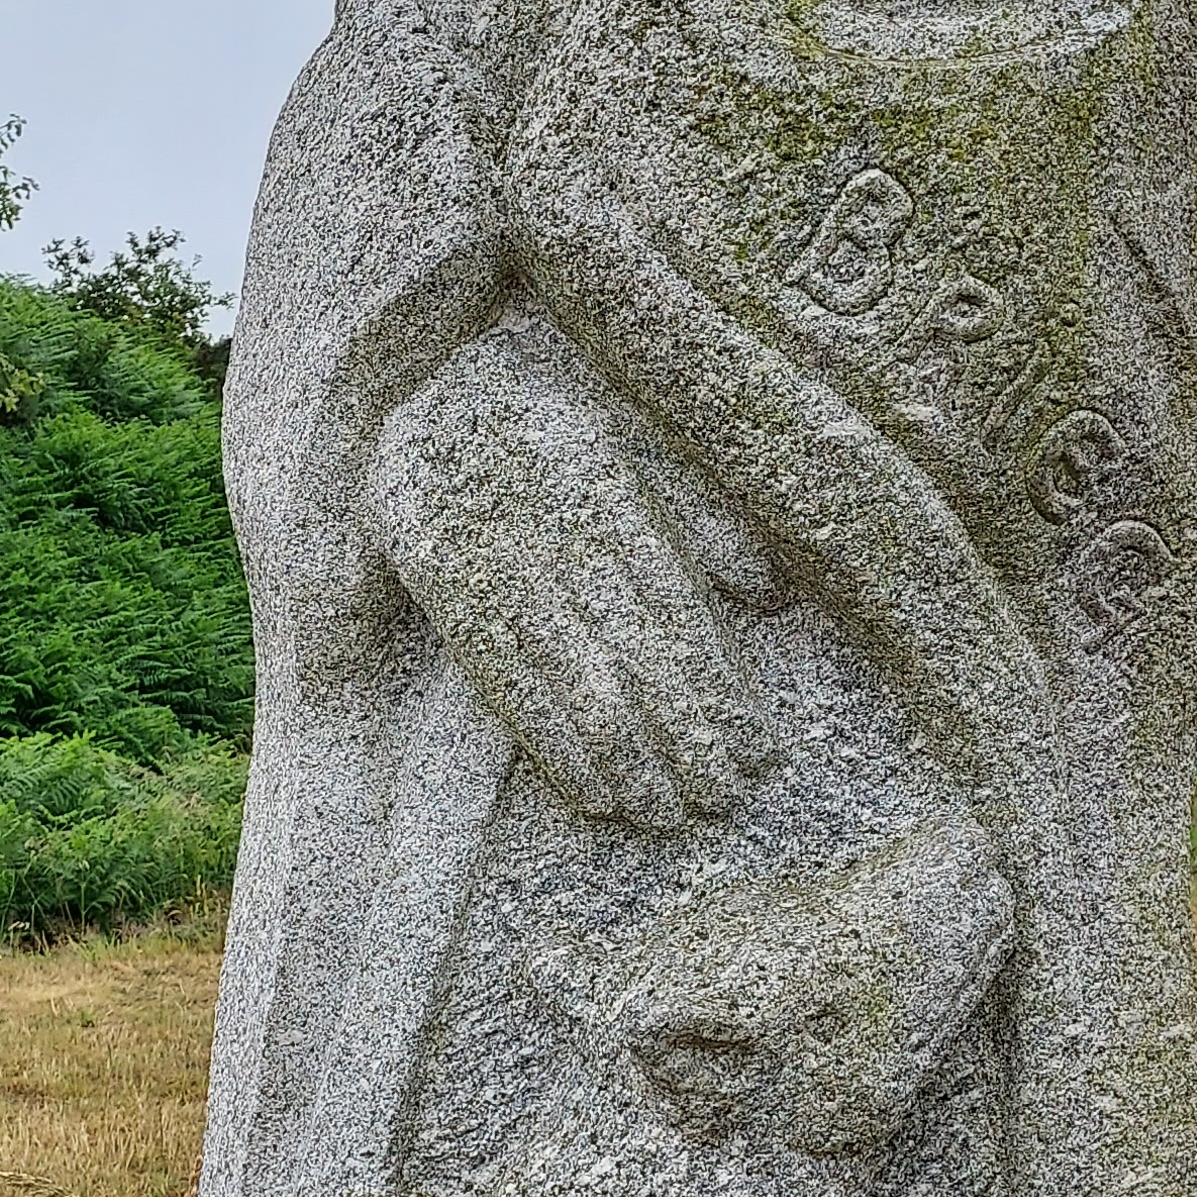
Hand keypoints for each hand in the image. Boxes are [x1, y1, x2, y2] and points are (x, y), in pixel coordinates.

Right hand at [366, 324, 774, 829]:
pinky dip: (550, 743)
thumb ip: (701, 517)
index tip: (756, 752)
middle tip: (721, 800)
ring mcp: (492, 557)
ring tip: (663, 814)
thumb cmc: (553, 423)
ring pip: (570, 674)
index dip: (718, 686)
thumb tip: (770, 594)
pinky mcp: (442, 584)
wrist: (425, 382)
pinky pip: (503, 679)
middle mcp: (551, 523)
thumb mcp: (634, 441)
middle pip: (630, 651)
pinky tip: (592, 793)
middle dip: (681, 735)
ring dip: (622, 755)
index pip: (675, 607)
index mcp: (605, 482)